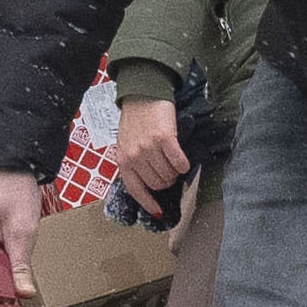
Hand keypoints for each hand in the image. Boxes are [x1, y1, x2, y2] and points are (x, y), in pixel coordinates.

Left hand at [101, 101, 196, 215]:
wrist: (143, 94)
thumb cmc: (135, 119)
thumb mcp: (126, 143)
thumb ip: (133, 162)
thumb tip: (149, 183)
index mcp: (123, 160)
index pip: (136, 189)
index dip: (148, 203)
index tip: (158, 212)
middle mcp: (135, 156)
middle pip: (156, 184)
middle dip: (166, 182)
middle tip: (169, 172)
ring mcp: (149, 148)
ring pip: (168, 175)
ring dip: (175, 173)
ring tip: (174, 163)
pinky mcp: (164, 139)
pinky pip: (178, 162)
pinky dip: (183, 165)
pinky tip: (183, 161)